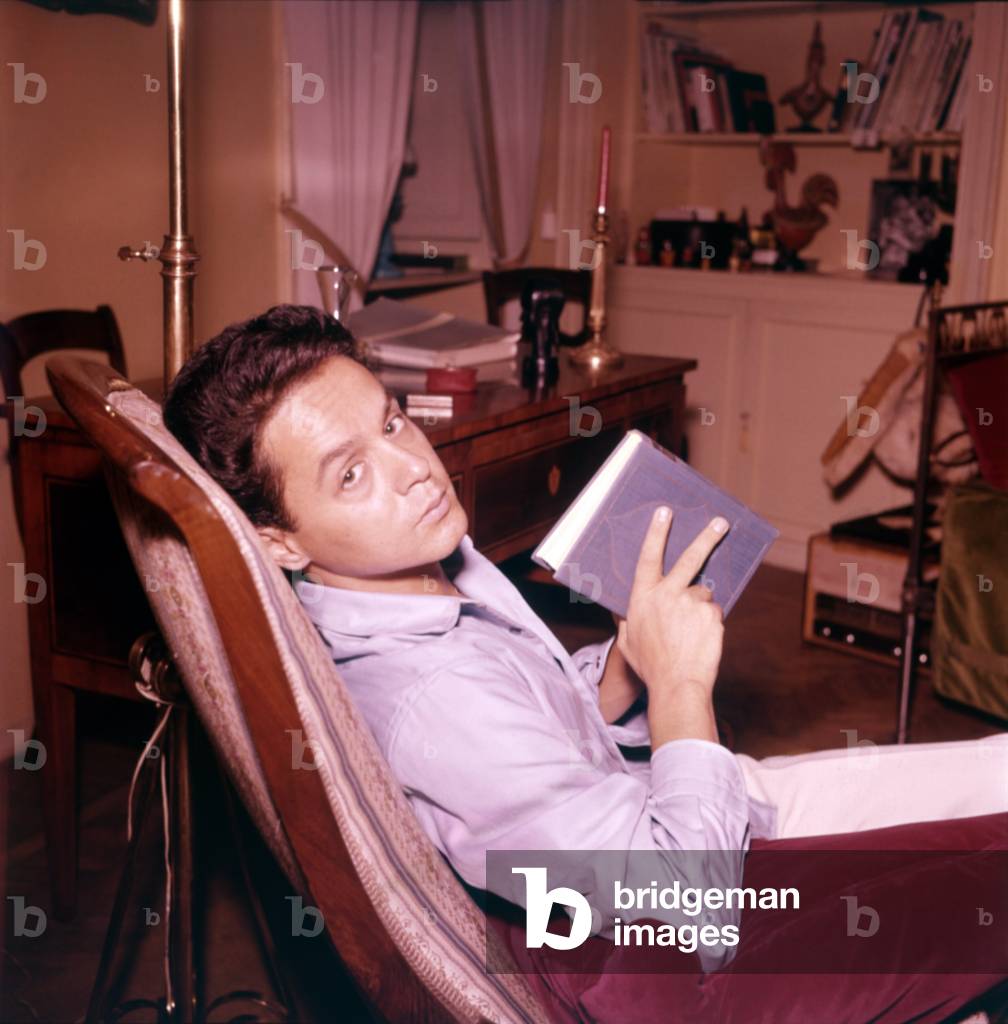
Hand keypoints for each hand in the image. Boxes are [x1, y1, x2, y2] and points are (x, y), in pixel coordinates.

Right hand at [616, 507, 729, 700]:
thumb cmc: (650, 667)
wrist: (677, 685)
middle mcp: (667, 594)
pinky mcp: (711, 615)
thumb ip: (628, 620)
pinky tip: (701, 641)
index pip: (649, 557)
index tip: (665, 512)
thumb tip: (627, 610)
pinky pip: (714, 613)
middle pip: (690, 558)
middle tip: (721, 522)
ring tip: (691, 634)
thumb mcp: (628, 641)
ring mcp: (692, 603)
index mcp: (643, 598)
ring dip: (700, 608)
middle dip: (707, 537)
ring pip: (703, 596)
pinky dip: (710, 624)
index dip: (657, 533)